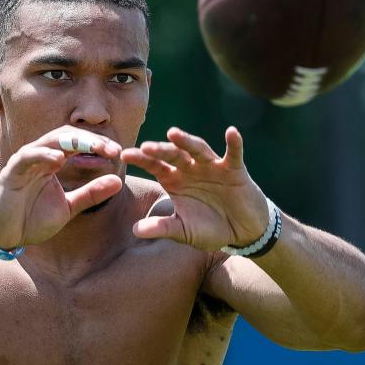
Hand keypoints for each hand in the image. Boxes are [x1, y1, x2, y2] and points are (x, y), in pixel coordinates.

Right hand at [0, 126, 123, 247]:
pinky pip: (27, 156)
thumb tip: (118, 181)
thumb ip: (91, 194)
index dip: (98, 144)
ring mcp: (25, 161)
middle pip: (67, 135)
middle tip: (112, 149)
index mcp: (53, 161)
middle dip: (91, 140)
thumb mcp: (69, 207)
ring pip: (49, 140)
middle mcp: (39, 156)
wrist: (6, 237)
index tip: (118, 152)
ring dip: (73, 141)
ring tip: (94, 147)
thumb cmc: (33, 220)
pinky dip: (42, 154)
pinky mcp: (11, 172)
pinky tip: (59, 159)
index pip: (78, 143)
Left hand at [121, 126, 268, 250]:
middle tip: (145, 147)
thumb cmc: (208, 228)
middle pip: (173, 154)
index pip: (154, 165)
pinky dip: (234, 143)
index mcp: (173, 179)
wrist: (240, 232)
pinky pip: (233, 154)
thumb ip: (163, 228)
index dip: (141, 159)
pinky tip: (231, 132)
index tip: (125, 155)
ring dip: (187, 141)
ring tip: (174, 134)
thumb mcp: (183, 231)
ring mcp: (211, 166)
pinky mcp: (234, 169)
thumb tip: (135, 230)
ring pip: (198, 149)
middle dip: (160, 150)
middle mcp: (190, 168)